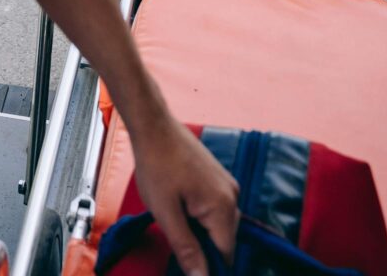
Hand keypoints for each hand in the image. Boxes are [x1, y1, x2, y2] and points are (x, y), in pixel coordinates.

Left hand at [131, 114, 238, 275]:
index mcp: (223, 206)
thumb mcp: (166, 212)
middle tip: (175, 236)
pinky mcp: (218, 178)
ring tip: (175, 216)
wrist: (154, 125)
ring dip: (199, 230)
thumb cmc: (156, 163)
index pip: (226, 254)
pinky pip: (215, 208)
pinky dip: (200, 215)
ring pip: (218, 224)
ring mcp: (226, 184)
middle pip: (224, 240)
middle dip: (202, 246)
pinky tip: (180, 206)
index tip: (187, 260)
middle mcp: (232, 195)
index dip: (208, 265)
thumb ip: (186, 248)